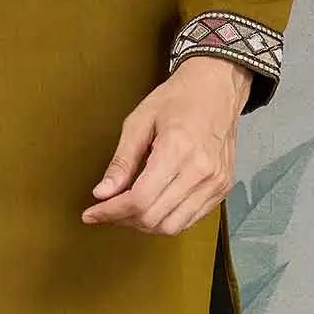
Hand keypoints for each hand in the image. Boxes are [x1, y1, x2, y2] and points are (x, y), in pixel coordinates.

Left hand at [82, 56, 250, 234]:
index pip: (139, 200)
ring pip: (172, 226)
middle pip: (154, 218)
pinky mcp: (222, 188)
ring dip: (145, 224)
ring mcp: (215, 182)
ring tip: (128, 209)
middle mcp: (201, 171)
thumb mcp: (139, 121)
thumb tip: (102, 192)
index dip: (111, 212)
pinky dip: (167, 219)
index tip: (91, 213)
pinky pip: (190, 219)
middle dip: (123, 219)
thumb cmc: (178, 98)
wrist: (218, 87)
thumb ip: (121, 160)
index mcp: (177, 150)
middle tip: (106, 209)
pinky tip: (153, 205)